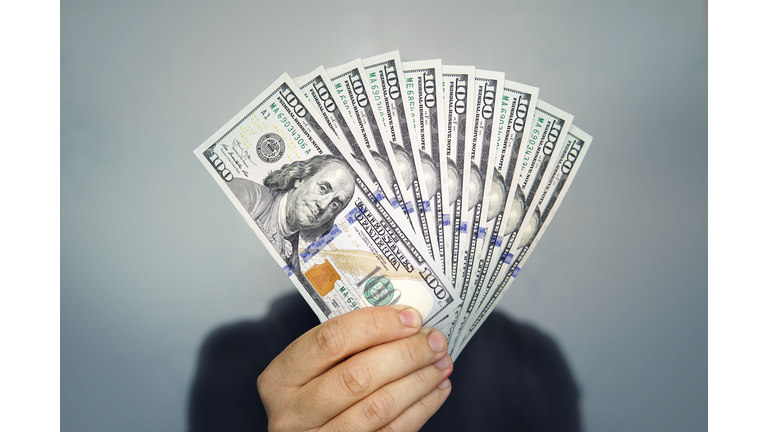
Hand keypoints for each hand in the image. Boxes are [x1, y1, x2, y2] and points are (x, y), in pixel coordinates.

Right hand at [257, 305, 452, 430]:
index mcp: (280, 378)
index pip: (331, 340)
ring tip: (441, 362)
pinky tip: (435, 389)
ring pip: (379, 407)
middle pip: (358, 376)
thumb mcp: (312, 369)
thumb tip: (404, 320)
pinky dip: (421, 408)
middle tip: (434, 340)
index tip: (410, 317)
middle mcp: (293, 412)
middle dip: (406, 354)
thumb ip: (346, 346)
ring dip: (419, 381)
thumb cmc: (313, 394)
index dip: (376, 325)